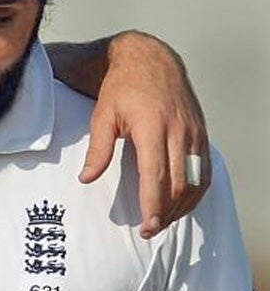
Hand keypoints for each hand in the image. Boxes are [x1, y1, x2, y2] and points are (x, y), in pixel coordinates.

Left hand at [78, 32, 209, 236]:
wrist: (151, 60)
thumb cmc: (122, 88)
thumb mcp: (102, 115)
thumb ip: (98, 149)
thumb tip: (86, 179)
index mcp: (152, 126)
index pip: (156, 174)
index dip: (154, 203)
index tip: (148, 225)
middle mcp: (178, 131)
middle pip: (179, 183)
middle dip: (167, 212)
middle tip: (150, 230)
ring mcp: (194, 133)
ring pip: (196, 180)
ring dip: (182, 206)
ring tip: (163, 221)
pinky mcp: (201, 134)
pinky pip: (204, 170)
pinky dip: (196, 191)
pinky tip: (181, 203)